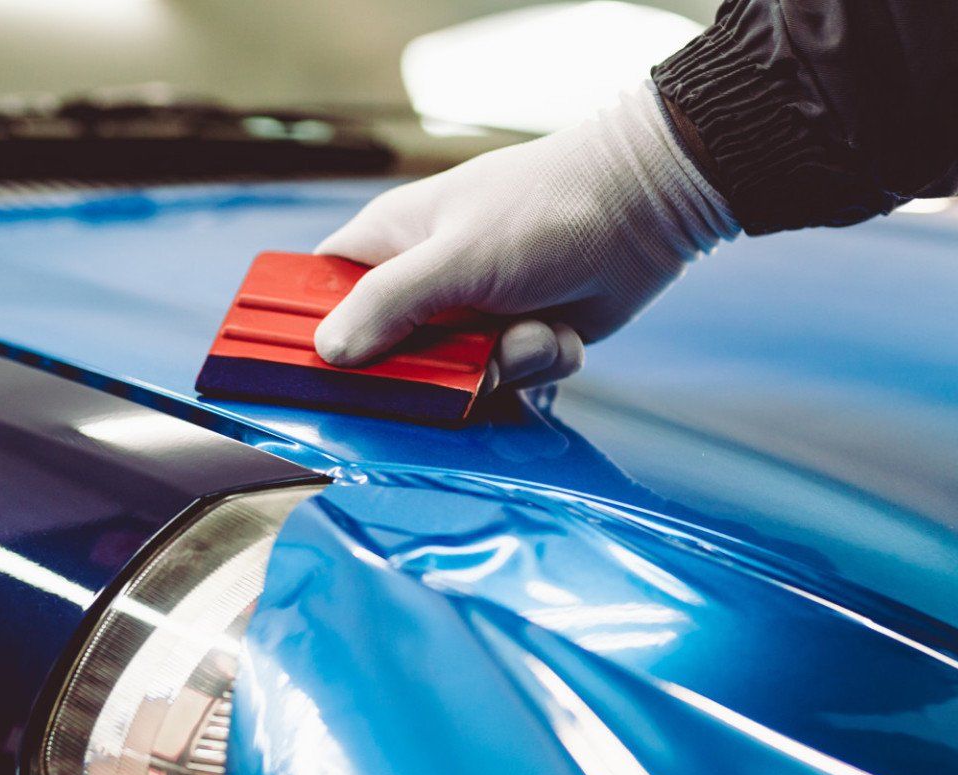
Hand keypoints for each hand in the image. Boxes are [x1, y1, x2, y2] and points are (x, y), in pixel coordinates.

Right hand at [313, 83, 737, 389]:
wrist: (643, 209)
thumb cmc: (545, 208)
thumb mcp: (455, 258)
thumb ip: (388, 305)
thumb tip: (329, 353)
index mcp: (387, 245)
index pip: (318, 297)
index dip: (313, 339)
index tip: (321, 380)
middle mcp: (422, 284)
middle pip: (386, 362)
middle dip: (432, 373)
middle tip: (460, 359)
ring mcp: (469, 316)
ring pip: (452, 383)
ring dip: (497, 369)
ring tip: (528, 329)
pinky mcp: (515, 341)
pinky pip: (507, 382)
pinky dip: (538, 364)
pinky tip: (558, 330)